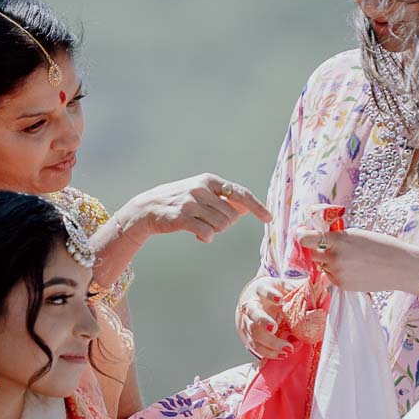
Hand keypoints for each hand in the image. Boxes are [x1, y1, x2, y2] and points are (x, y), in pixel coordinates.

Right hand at [113, 173, 271, 244]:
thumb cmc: (180, 202)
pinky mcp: (182, 217)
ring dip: (215, 231)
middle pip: (231, 216)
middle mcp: (201, 188)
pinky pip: (207, 233)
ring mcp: (191, 202)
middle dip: (225, 224)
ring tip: (202, 226)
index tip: (268, 218)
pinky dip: (206, 237)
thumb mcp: (202, 193)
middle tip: (210, 222)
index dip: (257, 206)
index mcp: (210, 180)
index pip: (240, 193)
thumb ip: (223, 199)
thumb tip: (246, 209)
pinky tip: (198, 235)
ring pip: (221, 226)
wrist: (149, 208)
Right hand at [235, 276, 295, 359]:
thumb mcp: (287, 287)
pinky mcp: (248, 336)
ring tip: (287, 349)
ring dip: (270, 343)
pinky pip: (256, 346)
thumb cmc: (275, 294)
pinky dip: (269, 352)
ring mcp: (247, 322)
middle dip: (263, 321)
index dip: (269, 294)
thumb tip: (325, 279)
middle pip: (253, 314)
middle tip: (274, 328)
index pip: (263, 290)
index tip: (280, 299)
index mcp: (261, 290)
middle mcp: (251, 306)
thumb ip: (302, 286)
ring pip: (254, 333)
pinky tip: (282, 355)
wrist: (255, 303)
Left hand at [295, 226, 418, 293]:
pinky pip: (331, 277)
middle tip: (326, 245)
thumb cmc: (382, 245)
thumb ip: (336, 236)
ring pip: (322, 266)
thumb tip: (318, 236)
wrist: (400, 267)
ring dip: (328, 261)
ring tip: (349, 258)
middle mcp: (334, 258)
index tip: (305, 233)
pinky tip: (353, 268)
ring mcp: (337, 274)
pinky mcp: (342, 286)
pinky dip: (336, 272)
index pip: (305, 239)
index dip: (302, 235)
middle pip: (311, 254)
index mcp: (337, 241)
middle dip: (316, 249)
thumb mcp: (357, 234)